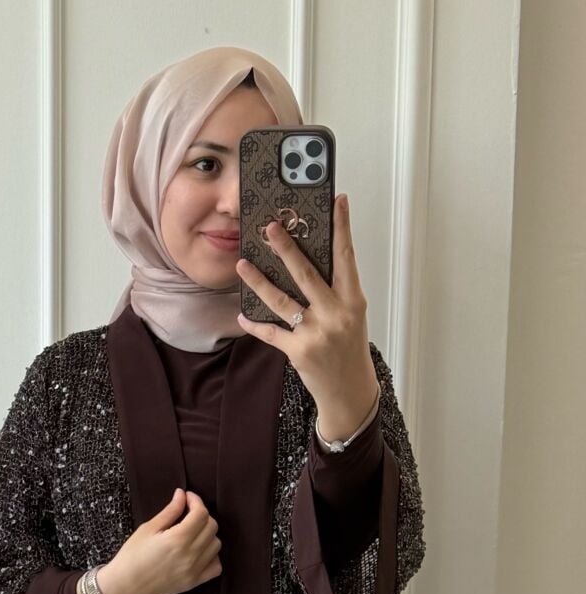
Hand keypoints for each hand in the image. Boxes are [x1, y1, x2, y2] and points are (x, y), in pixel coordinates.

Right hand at [99, 488, 220, 593]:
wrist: (125, 587)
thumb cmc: (131, 557)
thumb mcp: (148, 529)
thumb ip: (169, 511)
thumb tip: (182, 495)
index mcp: (177, 539)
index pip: (201, 513)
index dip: (196, 501)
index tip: (187, 498)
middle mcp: (190, 554)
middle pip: (212, 527)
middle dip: (202, 515)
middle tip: (188, 513)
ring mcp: (194, 570)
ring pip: (216, 544)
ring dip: (207, 534)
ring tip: (192, 533)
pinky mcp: (194, 582)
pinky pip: (216, 566)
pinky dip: (212, 556)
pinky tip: (199, 551)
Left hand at [234, 193, 378, 439]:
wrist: (349, 392)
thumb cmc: (349, 349)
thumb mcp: (350, 315)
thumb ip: (334, 291)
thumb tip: (305, 261)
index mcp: (352, 300)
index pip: (346, 256)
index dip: (342, 227)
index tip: (337, 201)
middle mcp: (336, 314)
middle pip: (306, 274)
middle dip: (286, 248)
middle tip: (269, 228)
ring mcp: (316, 333)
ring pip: (281, 301)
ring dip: (258, 281)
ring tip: (242, 265)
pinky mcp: (298, 351)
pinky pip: (270, 332)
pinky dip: (254, 324)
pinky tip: (241, 315)